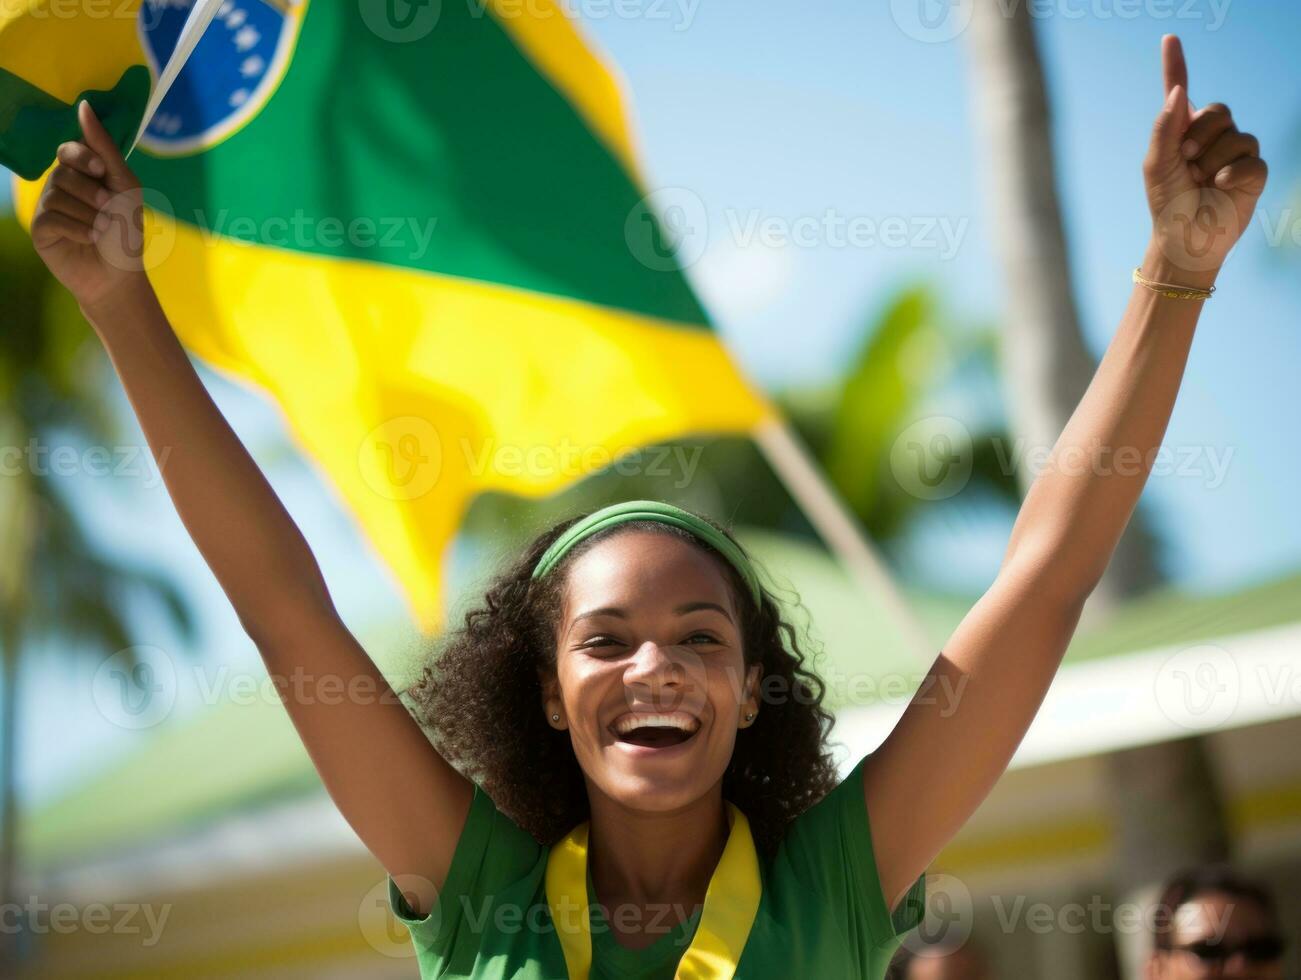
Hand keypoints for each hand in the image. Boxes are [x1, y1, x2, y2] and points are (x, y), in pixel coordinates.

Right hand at [30, 100, 151, 315]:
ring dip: (89, 214)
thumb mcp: (124, 186)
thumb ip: (104, 147)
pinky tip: (89, 239)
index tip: (100, 170)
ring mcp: (48, 206)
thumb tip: (83, 105)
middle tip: (109, 209)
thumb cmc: (126, 231)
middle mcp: (61, 185)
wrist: (119, 275)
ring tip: (102, 229)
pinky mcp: (40, 228)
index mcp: (82, 172)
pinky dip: (78, 228)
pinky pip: (52, 216)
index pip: (70, 147)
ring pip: (57, 193)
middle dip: (92, 191)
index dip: (82, 155)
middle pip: (64, 170)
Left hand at [1143, 34, 1267, 277]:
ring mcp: (1235, 151)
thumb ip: (1165, 127)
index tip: (1169, 39)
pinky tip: (1218, 188)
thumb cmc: (1167, 204)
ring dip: (1211, 161)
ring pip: (1235, 135)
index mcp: (1182, 130)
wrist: (1183, 239)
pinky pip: (1249, 159)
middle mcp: (1211, 135)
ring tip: (1201, 182)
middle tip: (1187, 162)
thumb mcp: (1158, 164)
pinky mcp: (1253, 171)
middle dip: (1198, 135)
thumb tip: (1179, 92)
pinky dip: (1229, 174)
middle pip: (1218, 110)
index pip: (1181, 90)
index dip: (1176, 65)